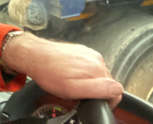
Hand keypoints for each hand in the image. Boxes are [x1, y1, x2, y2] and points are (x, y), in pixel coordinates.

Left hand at [1, 32, 122, 107]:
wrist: (35, 55)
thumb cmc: (49, 73)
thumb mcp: (72, 89)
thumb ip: (97, 90)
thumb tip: (117, 90)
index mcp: (96, 69)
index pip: (116, 90)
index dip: (107, 100)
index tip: (94, 102)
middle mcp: (96, 59)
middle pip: (107, 82)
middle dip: (97, 90)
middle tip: (79, 93)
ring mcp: (90, 53)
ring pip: (98, 74)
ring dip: (90, 81)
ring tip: (73, 83)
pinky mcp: (83, 50)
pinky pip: (90, 65)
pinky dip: (84, 72)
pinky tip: (70, 73)